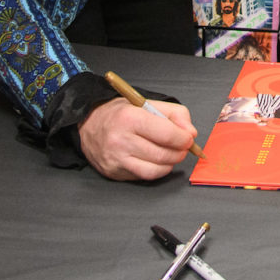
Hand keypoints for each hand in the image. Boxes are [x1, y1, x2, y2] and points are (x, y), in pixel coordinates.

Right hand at [79, 98, 195, 180]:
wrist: (88, 124)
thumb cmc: (119, 114)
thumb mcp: (146, 103)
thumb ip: (174, 113)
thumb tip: (190, 132)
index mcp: (129, 118)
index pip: (166, 134)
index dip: (184, 139)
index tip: (188, 138)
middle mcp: (121, 140)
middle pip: (163, 154)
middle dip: (180, 152)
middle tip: (183, 147)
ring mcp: (117, 159)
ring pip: (155, 169)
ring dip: (170, 163)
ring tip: (171, 153)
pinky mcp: (115, 172)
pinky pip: (144, 176)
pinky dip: (157, 170)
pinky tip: (157, 161)